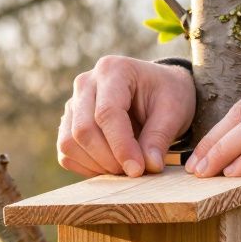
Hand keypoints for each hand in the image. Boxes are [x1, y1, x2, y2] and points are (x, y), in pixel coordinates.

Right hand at [58, 56, 195, 177]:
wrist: (157, 92)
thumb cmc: (167, 96)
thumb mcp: (174, 112)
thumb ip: (159, 137)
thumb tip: (149, 166)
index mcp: (113, 70)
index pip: (107, 113)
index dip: (121, 146)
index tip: (138, 170)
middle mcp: (86, 83)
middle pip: (83, 130)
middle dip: (108, 159)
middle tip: (133, 171)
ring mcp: (73, 103)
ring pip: (69, 143)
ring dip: (96, 165)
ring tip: (124, 167)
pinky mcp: (68, 123)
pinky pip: (67, 154)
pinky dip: (87, 167)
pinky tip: (110, 166)